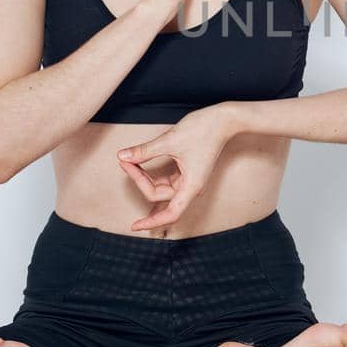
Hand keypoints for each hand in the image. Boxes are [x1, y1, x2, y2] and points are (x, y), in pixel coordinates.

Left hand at [116, 106, 234, 230]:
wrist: (223, 119)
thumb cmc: (204, 130)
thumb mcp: (170, 140)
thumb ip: (145, 151)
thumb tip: (123, 156)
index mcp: (191, 186)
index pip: (170, 214)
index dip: (151, 222)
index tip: (134, 226)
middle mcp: (190, 187)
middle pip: (159, 196)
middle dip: (139, 181)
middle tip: (125, 161)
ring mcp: (189, 180)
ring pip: (161, 188)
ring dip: (144, 178)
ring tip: (129, 163)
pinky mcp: (187, 171)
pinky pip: (166, 181)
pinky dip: (152, 175)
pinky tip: (140, 169)